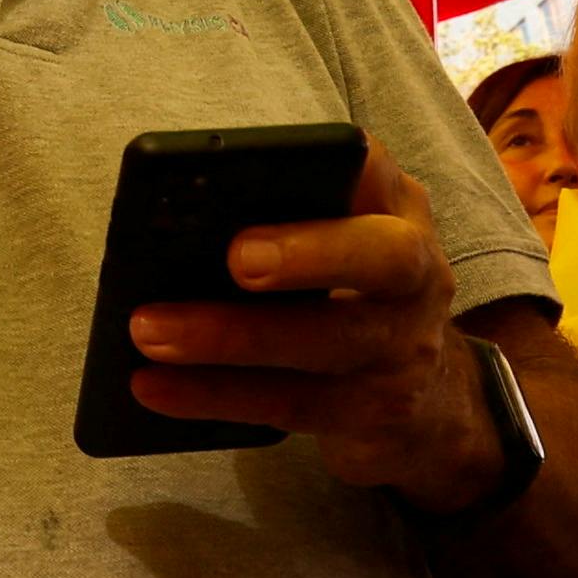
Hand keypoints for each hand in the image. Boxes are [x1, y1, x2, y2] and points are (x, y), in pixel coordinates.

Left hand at [119, 151, 500, 509]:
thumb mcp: (344, 241)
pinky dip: (214, 395)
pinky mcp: (374, 415)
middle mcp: (421, 277)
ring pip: (323, 344)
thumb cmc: (353, 295)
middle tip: (235, 257)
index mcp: (399, 212)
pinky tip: (154, 386)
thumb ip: (292, 216)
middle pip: (382, 259)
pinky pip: (288, 405)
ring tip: (147, 330)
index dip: (332, 164)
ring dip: (228, 338)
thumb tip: (179, 214)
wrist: (429, 403)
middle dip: (308, 255)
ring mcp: (405, 352)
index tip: (270, 163)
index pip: (376, 173)